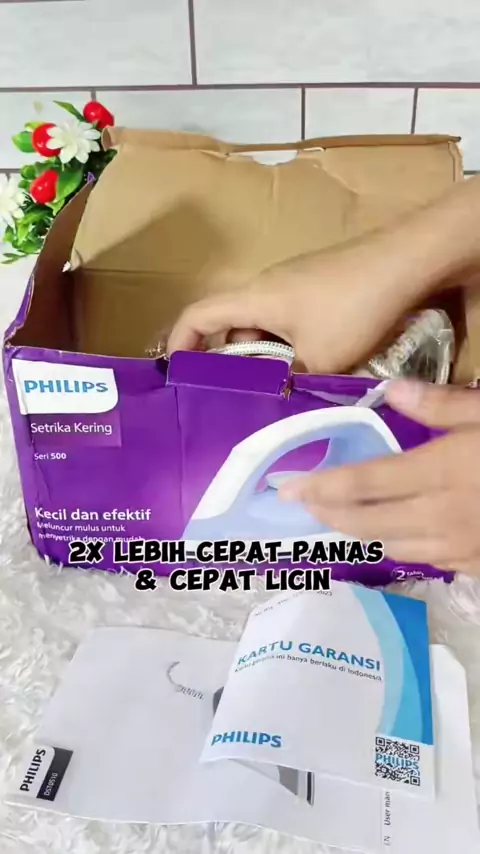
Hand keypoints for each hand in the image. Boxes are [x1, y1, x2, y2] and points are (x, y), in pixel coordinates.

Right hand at [166, 235, 432, 373]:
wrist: (406, 261)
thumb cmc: (354, 307)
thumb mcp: (320, 357)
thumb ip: (289, 380)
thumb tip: (275, 396)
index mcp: (253, 298)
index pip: (196, 316)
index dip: (178, 343)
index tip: (176, 374)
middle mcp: (265, 286)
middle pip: (231, 326)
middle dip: (231, 364)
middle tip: (240, 399)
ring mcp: (292, 283)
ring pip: (263, 326)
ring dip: (267, 357)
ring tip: (282, 390)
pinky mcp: (316, 285)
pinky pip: (287, 319)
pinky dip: (288, 344)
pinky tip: (311, 367)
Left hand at [279, 381, 479, 573]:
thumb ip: (442, 405)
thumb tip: (391, 390)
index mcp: (441, 472)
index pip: (364, 483)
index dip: (320, 487)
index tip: (286, 489)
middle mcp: (440, 517)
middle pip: (366, 523)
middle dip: (328, 513)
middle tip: (305, 502)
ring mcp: (456, 548)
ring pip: (389, 548)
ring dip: (360, 532)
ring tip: (342, 514)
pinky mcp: (473, 567)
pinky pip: (423, 560)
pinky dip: (399, 544)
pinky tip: (397, 531)